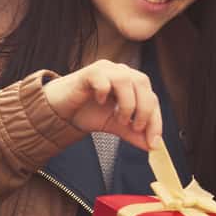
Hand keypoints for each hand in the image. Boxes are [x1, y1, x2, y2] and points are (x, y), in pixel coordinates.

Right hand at [43, 60, 161, 150]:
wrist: (59, 110)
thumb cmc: (87, 112)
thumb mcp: (114, 125)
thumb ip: (132, 132)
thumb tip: (152, 146)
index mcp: (131, 83)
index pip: (151, 97)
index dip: (156, 119)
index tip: (154, 142)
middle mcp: (121, 72)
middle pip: (143, 82)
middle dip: (144, 109)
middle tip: (136, 128)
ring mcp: (105, 69)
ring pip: (125, 78)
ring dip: (127, 103)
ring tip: (119, 119)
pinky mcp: (88, 72)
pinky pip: (102, 78)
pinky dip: (104, 91)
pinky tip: (100, 102)